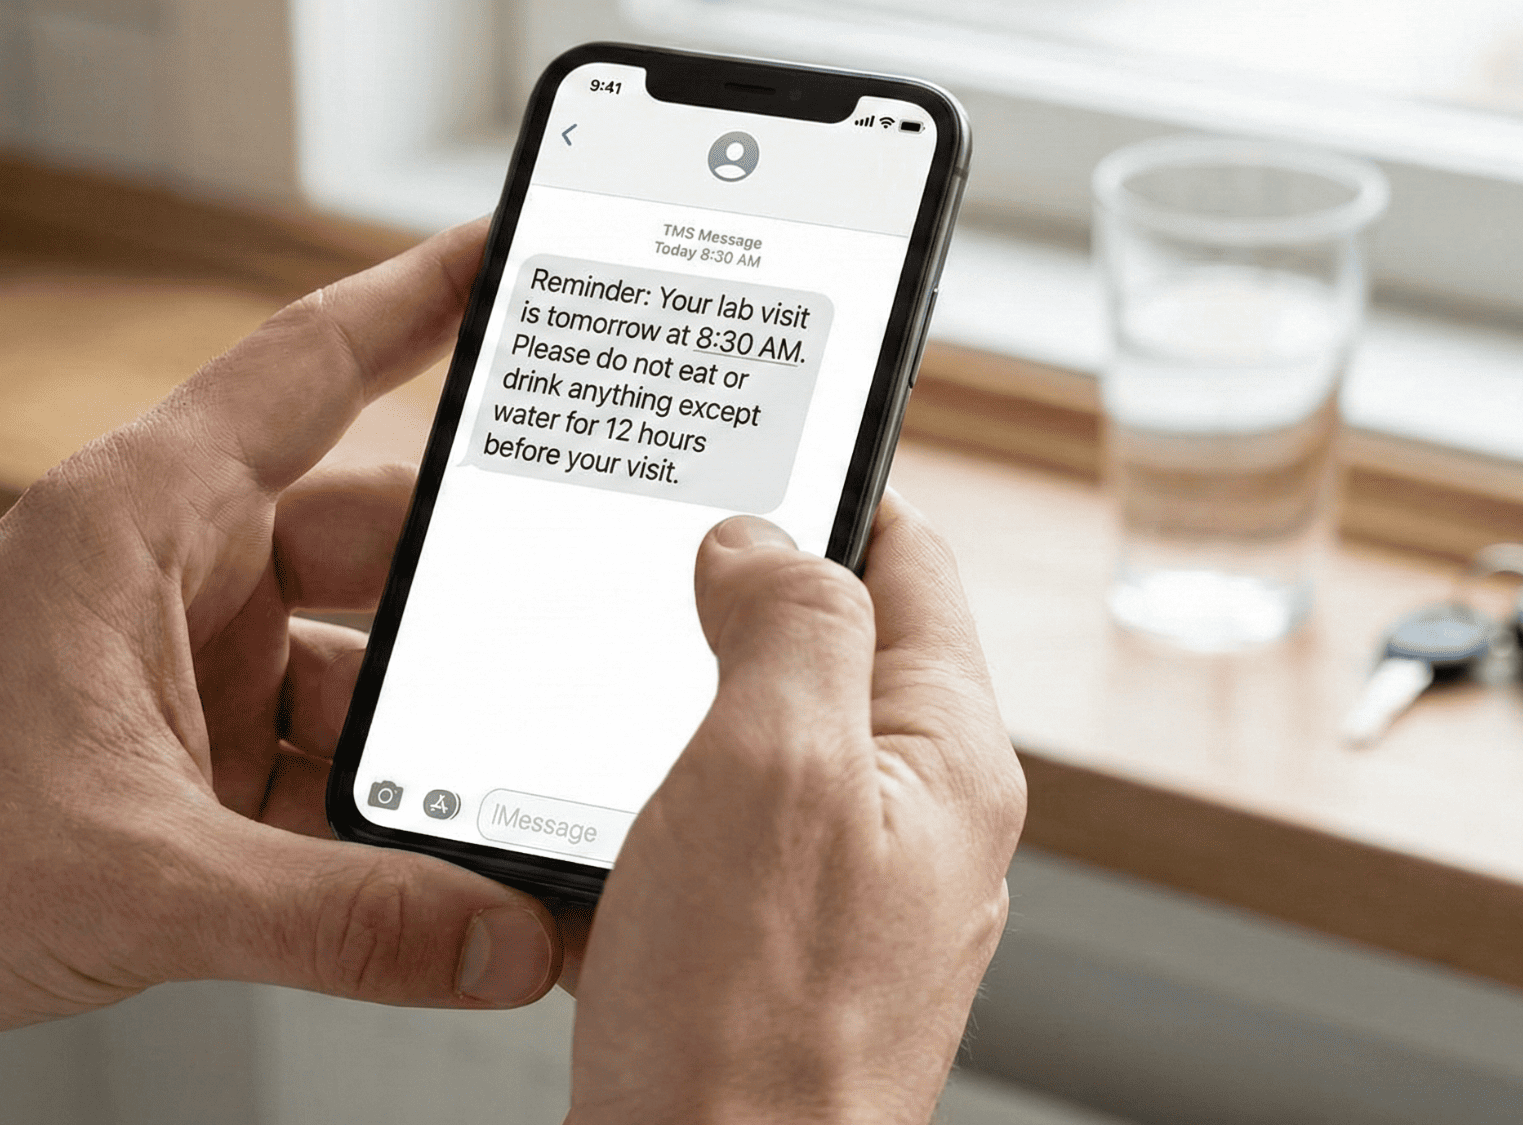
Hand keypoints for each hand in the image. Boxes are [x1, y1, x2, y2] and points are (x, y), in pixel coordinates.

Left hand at [0, 219, 564, 1038]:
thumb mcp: (141, 879)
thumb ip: (340, 919)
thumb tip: (502, 944)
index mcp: (149, 517)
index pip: (315, 368)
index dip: (425, 299)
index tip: (514, 256)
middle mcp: (178, 569)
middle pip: (377, 543)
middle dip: (474, 597)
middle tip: (585, 620)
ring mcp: (189, 663)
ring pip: (363, 665)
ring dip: (431, 735)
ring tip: (519, 790)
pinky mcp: (192, 751)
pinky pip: (325, 756)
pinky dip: (384, 807)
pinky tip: (442, 859)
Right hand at [567, 497, 1025, 1124]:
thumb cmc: (754, 1026)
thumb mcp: (777, 769)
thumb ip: (790, 623)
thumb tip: (764, 540)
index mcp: (941, 757)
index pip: (907, 561)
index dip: (829, 484)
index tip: (753, 437)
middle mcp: (906, 818)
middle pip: (828, 646)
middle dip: (736, 587)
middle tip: (646, 540)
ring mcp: (836, 887)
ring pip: (752, 740)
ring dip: (673, 696)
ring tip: (597, 662)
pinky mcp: (762, 946)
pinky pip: (703, 832)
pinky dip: (641, 799)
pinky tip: (580, 804)